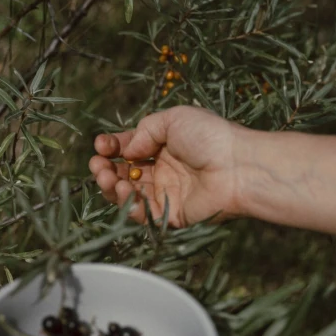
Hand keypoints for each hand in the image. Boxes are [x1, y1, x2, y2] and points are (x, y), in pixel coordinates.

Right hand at [89, 106, 246, 227]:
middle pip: (125, 174)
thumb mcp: (174, 119)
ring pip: (129, 195)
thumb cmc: (210, 137)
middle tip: (98, 165)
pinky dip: (128, 205)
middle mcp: (164, 171)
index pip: (129, 149)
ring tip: (107, 177)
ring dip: (112, 187)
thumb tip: (126, 150)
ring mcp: (167, 194)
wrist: (237, 166)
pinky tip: (124, 190)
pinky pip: (142, 214)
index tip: (101, 145)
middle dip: (106, 169)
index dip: (112, 147)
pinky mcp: (172, 215)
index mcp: (165, 146)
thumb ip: (145, 131)